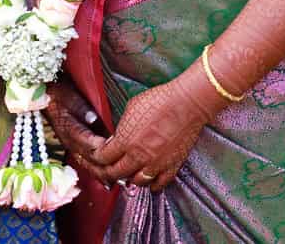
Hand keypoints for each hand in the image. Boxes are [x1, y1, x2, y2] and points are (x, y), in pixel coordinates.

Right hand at [42, 79, 108, 182]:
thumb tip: (93, 118)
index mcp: (69, 129)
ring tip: (117, 179)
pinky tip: (106, 179)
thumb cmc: (61, 95)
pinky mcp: (73, 148)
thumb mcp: (72, 98)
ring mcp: (71, 146)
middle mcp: (69, 142)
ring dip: (101, 172)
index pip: (87, 143)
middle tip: (123, 169)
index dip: (102, 148)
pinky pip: (85, 163)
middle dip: (105, 165)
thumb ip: (83, 109)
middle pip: (89, 159)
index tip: (117, 148)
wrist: (46, 98)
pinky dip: (96, 171)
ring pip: (87, 165)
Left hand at [88, 65, 225, 191]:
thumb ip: (122, 126)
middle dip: (108, 171)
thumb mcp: (132, 107)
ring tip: (127, 172)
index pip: (103, 158)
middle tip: (108, 167)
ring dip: (129, 178)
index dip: (97, 157)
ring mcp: (155, 164)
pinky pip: (158, 184)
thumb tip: (118, 136)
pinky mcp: (171, 166)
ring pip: (136, 182)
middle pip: (116, 174)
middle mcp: (138, 156)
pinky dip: (151, 184)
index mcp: (125, 140)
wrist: (187, 104)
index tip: (99, 154)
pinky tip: (148, 180)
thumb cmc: (160, 100)